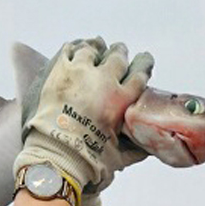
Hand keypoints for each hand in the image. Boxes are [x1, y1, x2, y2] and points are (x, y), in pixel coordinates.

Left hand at [15, 37, 153, 196]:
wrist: (57, 153)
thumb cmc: (89, 158)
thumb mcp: (119, 157)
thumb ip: (135, 151)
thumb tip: (147, 150)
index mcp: (121, 100)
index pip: (139, 75)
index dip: (143, 65)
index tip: (145, 59)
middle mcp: (104, 81)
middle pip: (117, 57)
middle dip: (120, 53)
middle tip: (120, 51)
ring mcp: (81, 73)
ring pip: (92, 50)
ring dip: (97, 49)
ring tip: (97, 47)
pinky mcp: (60, 71)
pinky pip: (69, 50)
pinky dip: (75, 49)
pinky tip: (76, 50)